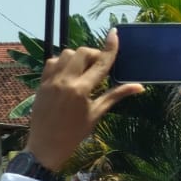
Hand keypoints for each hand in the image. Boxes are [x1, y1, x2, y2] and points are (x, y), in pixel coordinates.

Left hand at [25, 29, 143, 170]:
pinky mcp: (41, 83)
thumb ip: (116, 96)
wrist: (45, 146)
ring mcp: (51, 81)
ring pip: (65, 54)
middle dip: (93, 55)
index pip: (100, 63)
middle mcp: (65, 81)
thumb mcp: (96, 114)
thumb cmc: (74, 133)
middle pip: (82, 53)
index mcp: (81, 90)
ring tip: (83, 70)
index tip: (114, 33)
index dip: (110, 47)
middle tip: (99, 67)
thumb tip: (140, 87)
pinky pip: (51, 62)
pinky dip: (61, 62)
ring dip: (77, 57)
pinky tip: (67, 73)